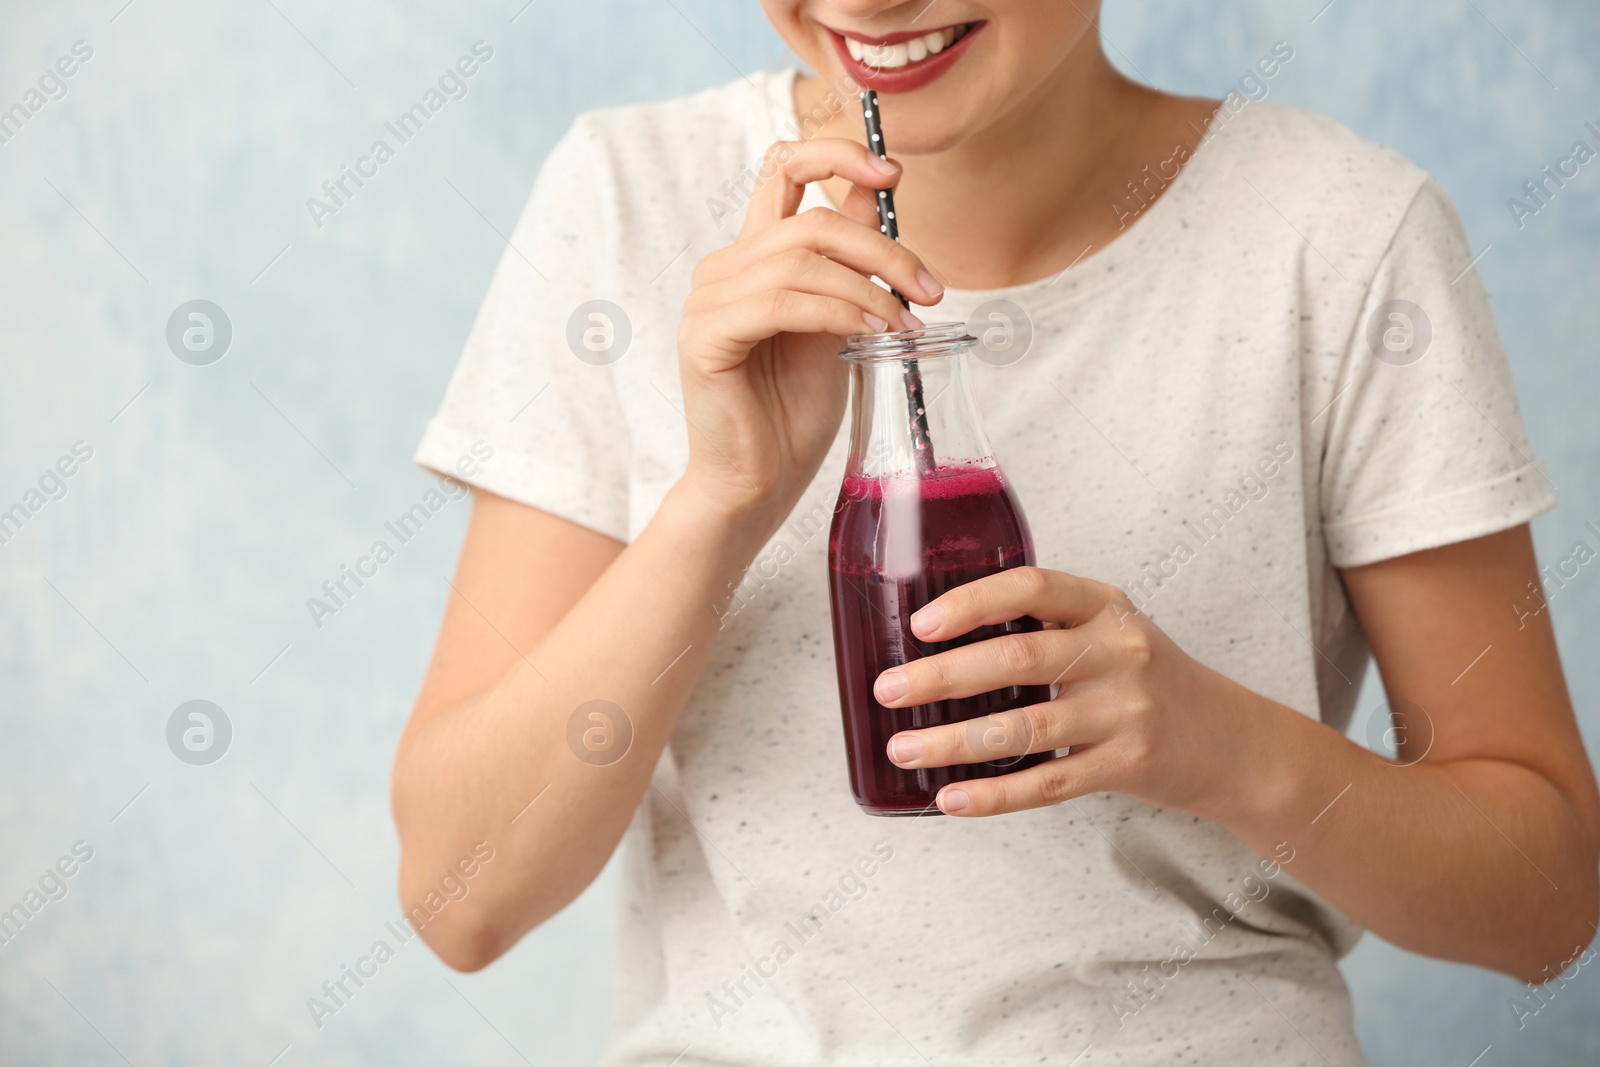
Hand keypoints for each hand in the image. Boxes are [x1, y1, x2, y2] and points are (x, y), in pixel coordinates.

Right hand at [675, 139, 943, 526]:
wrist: (760, 483)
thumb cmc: (794, 412)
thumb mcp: (841, 321)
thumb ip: (850, 262)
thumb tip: (881, 195)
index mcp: (752, 256)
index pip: (781, 168)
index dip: (834, 153)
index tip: (891, 170)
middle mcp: (723, 268)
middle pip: (811, 219)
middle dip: (883, 250)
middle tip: (928, 291)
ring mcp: (708, 300)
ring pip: (801, 259)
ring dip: (867, 289)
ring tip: (902, 326)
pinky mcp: (705, 336)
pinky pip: (781, 302)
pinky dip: (837, 313)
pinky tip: (867, 336)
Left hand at [874, 567, 1258, 817]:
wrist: (1235, 742)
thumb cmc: (1152, 681)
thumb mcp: (1114, 632)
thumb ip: (1048, 626)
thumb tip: (943, 637)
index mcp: (1106, 607)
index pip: (1032, 587)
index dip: (972, 602)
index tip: (921, 623)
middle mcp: (1118, 652)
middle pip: (1016, 657)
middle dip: (941, 676)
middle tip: (888, 690)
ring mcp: (1125, 711)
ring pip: (1023, 727)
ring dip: (953, 741)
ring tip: (904, 747)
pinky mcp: (1127, 765)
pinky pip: (1047, 783)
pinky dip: (993, 794)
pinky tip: (952, 798)